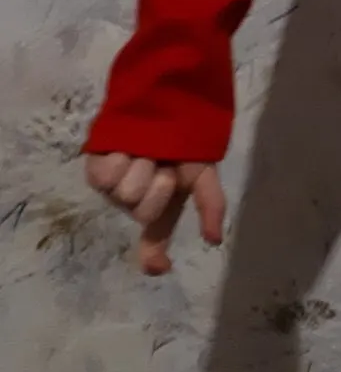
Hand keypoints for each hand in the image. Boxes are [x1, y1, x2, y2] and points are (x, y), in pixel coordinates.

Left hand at [85, 154, 225, 275]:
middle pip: (144, 211)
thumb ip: (210, 204)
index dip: (154, 255)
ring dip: (142, 167)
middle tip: (163, 162)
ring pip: (126, 193)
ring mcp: (112, 187)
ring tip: (145, 149)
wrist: (167, 103)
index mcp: (160, 206)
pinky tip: (125, 147)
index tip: (160, 267)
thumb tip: (215, 241)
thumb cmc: (185, 141)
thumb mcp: (203, 173)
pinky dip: (119, 159)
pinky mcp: (94, 170)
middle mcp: (134, 201)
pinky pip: (106, 177)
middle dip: (159, 182)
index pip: (155, 238)